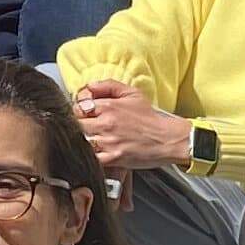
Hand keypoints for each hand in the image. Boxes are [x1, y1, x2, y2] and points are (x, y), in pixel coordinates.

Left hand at [69, 79, 197, 176]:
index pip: (78, 107)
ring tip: (90, 141)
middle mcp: (106, 123)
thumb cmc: (150, 118)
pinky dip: (90, 157)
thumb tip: (89, 86)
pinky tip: (95, 154)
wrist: (168, 139)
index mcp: (109, 106)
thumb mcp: (132, 94)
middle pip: (76, 125)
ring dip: (83, 142)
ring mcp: (109, 142)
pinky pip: (92, 158)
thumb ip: (109, 86)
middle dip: (78, 127)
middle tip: (85, 130)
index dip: (78, 112)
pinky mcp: (113, 158)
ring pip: (81, 141)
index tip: (83, 116)